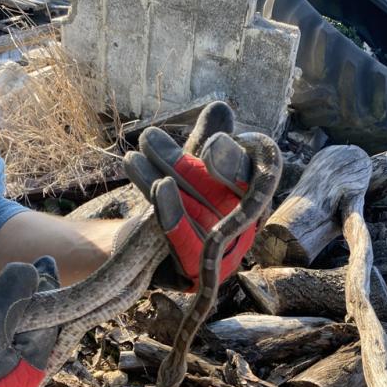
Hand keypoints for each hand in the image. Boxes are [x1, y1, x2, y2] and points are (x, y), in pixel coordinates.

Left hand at [124, 101, 256, 290]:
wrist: (141, 251)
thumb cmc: (178, 200)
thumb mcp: (192, 166)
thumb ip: (209, 139)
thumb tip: (219, 111)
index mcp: (253, 202)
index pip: (253, 175)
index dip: (234, 162)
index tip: (209, 144)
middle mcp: (244, 233)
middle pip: (218, 195)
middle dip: (180, 165)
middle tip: (149, 139)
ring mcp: (223, 259)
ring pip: (195, 214)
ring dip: (162, 181)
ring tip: (133, 158)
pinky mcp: (196, 276)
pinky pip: (186, 245)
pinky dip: (173, 215)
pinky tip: (159, 188)